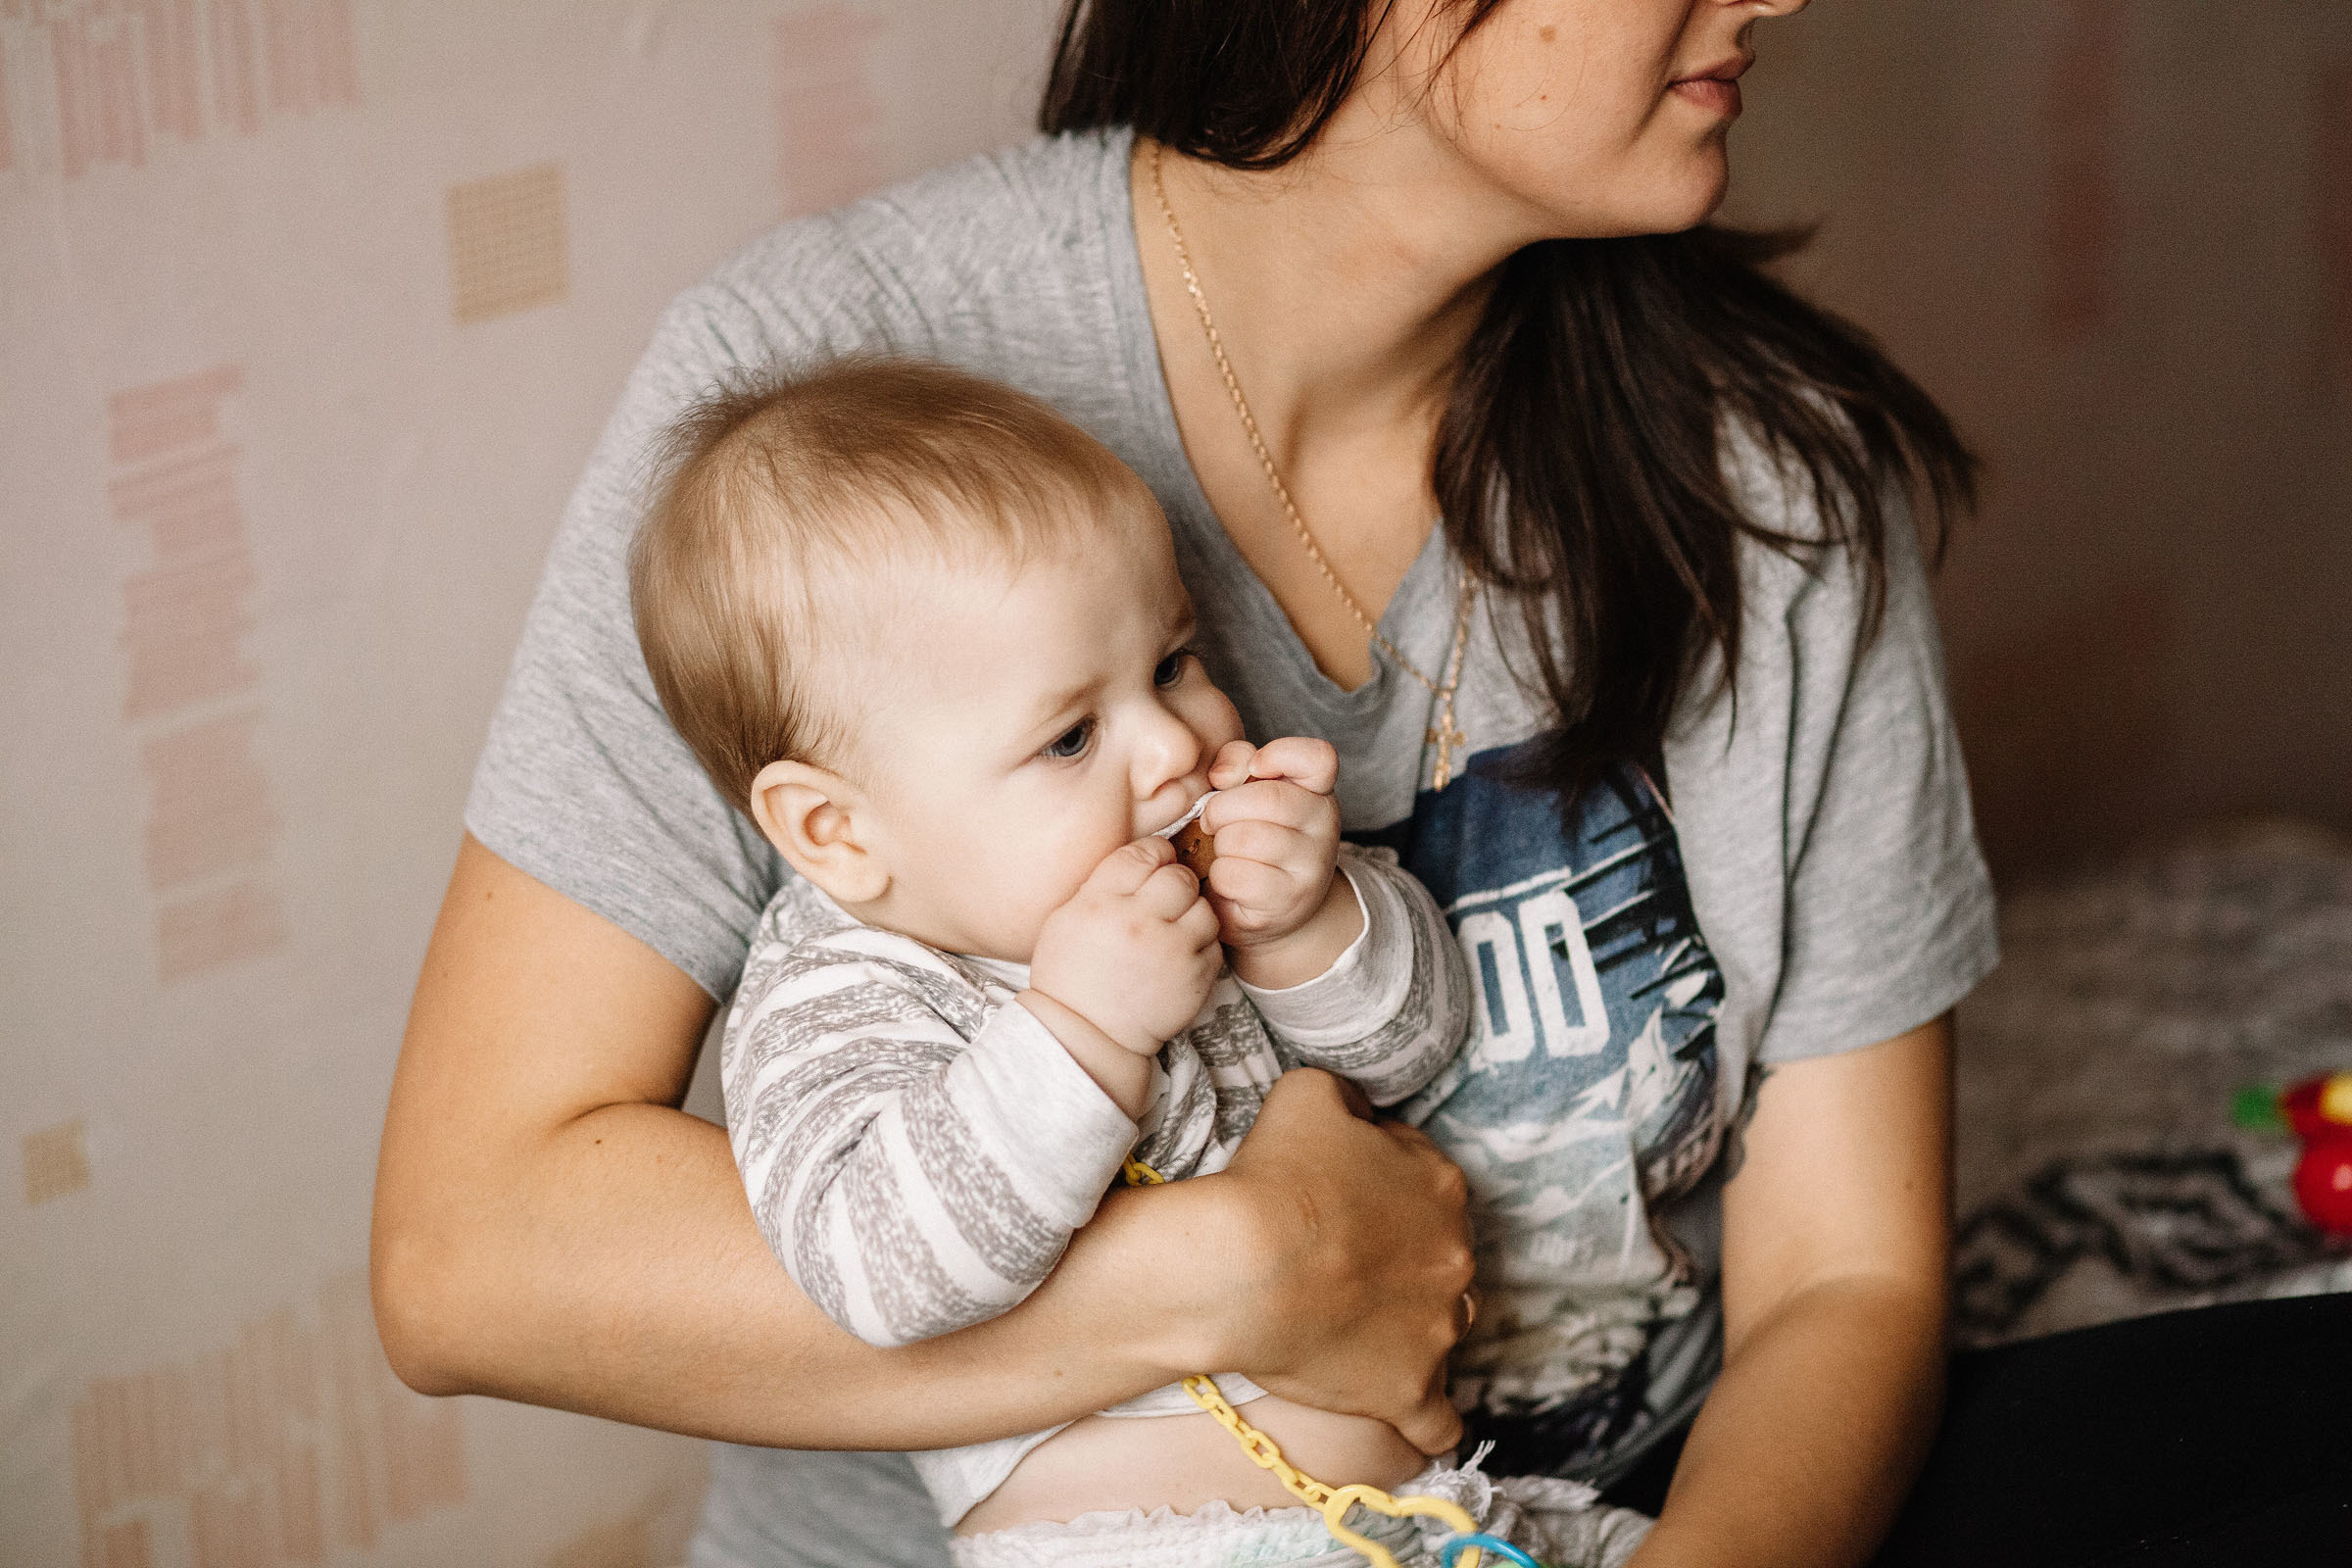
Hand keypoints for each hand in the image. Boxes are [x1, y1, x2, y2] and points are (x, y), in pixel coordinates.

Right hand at [1029, 836, 1222, 1055]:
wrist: (1087, 1035)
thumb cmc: (1070, 977)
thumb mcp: (1065, 919)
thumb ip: (1101, 885)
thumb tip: (1137, 861)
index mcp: (1101, 902)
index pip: (1141, 854)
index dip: (1153, 853)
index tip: (1155, 863)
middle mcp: (1138, 921)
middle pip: (1178, 877)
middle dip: (1175, 882)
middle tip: (1167, 899)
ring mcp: (1171, 950)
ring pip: (1204, 908)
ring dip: (1193, 914)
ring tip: (1175, 930)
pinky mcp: (1195, 977)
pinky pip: (1214, 944)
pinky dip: (1202, 946)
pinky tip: (1181, 956)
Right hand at [1189, 1069, 1475, 1454]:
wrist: (1243, 1264)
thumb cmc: (1272, 1176)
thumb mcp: (1309, 1093)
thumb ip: (1350, 1096)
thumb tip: (1361, 1109)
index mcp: (1441, 1184)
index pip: (1425, 1180)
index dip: (1381, 1186)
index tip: (1340, 1198)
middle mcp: (1455, 1256)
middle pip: (1439, 1254)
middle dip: (1401, 1255)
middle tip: (1340, 1260)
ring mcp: (1438, 1329)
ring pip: (1444, 1326)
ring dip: (1414, 1324)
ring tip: (1358, 1326)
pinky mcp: (1411, 1391)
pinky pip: (1440, 1421)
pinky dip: (1428, 1417)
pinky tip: (1413, 1414)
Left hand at [1202, 738, 1360, 986]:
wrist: (1272, 906)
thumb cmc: (1252, 838)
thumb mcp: (1247, 793)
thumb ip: (1235, 764)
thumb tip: (1222, 775)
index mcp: (1317, 789)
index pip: (1319, 758)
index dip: (1280, 755)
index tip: (1254, 769)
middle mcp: (1324, 825)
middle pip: (1267, 799)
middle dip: (1222, 808)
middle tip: (1211, 821)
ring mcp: (1311, 865)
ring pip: (1246, 838)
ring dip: (1220, 844)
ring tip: (1226, 851)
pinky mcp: (1288, 898)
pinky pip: (1235, 875)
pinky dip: (1220, 876)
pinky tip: (1230, 878)